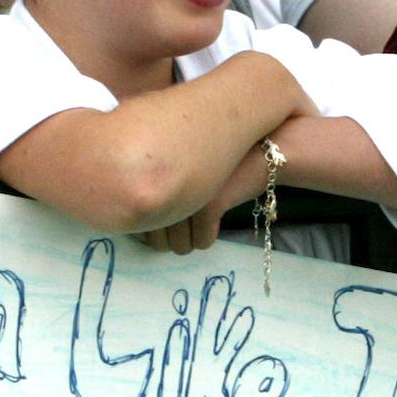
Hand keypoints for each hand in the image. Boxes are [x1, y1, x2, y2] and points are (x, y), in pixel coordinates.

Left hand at [140, 142, 267, 254]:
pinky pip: (202, 242)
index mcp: (148, 179)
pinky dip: (209, 237)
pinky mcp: (207, 205)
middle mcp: (161, 188)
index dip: (157, 236)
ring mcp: (183, 197)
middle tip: (190, 224)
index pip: (139, 231)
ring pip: (180, 247)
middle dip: (175, 240)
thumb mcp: (174, 173)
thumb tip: (143, 235)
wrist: (258, 149)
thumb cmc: (211, 161)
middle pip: (159, 244)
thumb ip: (153, 197)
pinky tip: (216, 217)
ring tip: (202, 221)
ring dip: (192, 241)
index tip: (173, 222)